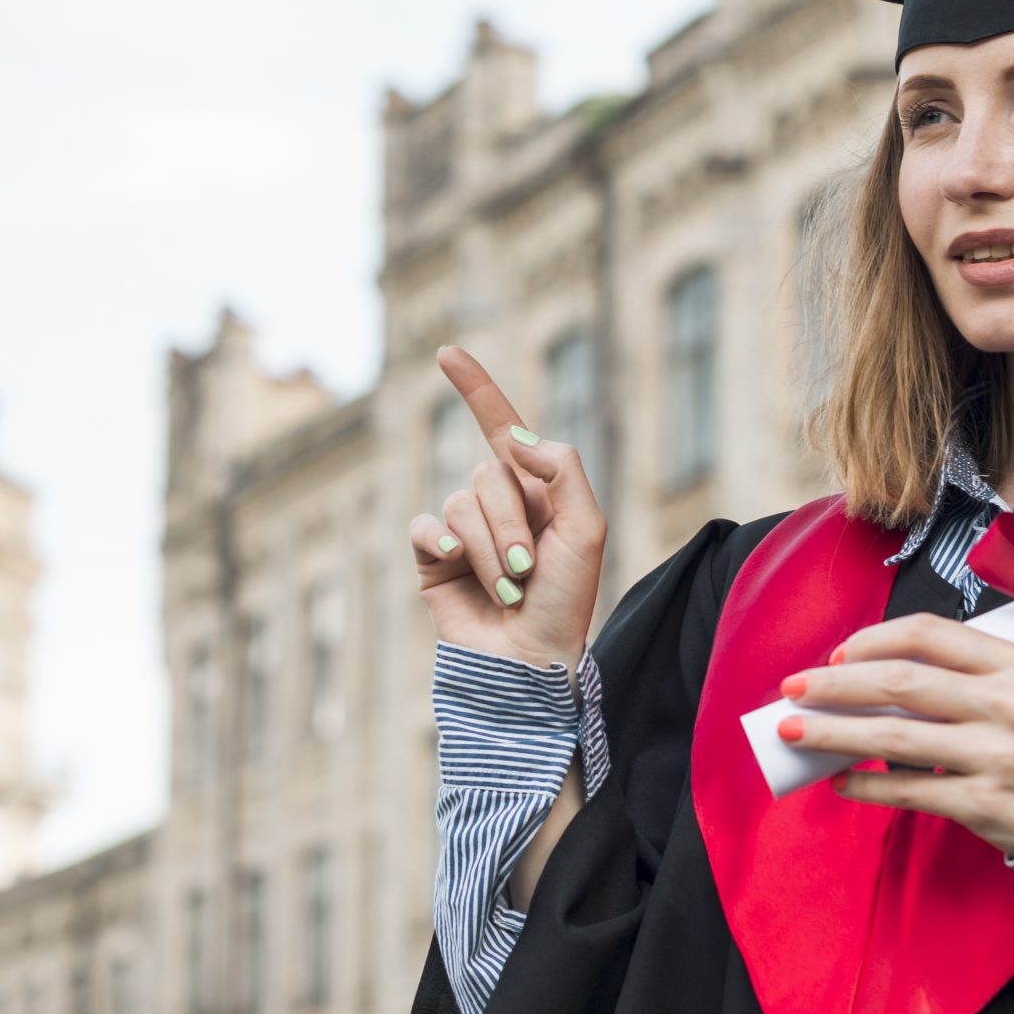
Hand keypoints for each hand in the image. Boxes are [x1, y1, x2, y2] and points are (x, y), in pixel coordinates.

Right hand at [407, 345, 606, 670]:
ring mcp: (461, 531)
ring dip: (490, 548)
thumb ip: (563, 469)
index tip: (445, 352)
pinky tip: (456, 567)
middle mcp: (495, 504)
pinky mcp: (432, 559)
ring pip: (461, 503)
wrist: (531, 661)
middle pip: (489, 473)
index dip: (475, 388)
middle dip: (512, 522)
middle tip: (529, 570)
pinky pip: (425, 527)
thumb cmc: (567, 601)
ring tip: (509, 588)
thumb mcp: (588, 528)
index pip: (500, 427)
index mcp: (534, 490)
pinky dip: (443, 545)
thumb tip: (513, 437)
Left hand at [775, 613, 1013, 855]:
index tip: (836, 655)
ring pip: (892, 737)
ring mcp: (995, 756)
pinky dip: (865, 786)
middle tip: (792, 688)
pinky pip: (907, 791)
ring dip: (832, 732)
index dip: (872, 640)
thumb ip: (969, 675)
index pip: (929, 635)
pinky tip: (837, 781)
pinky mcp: (983, 805)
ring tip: (793, 730)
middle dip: (834, 684)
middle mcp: (1007, 705)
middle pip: (899, 682)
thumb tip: (876, 674)